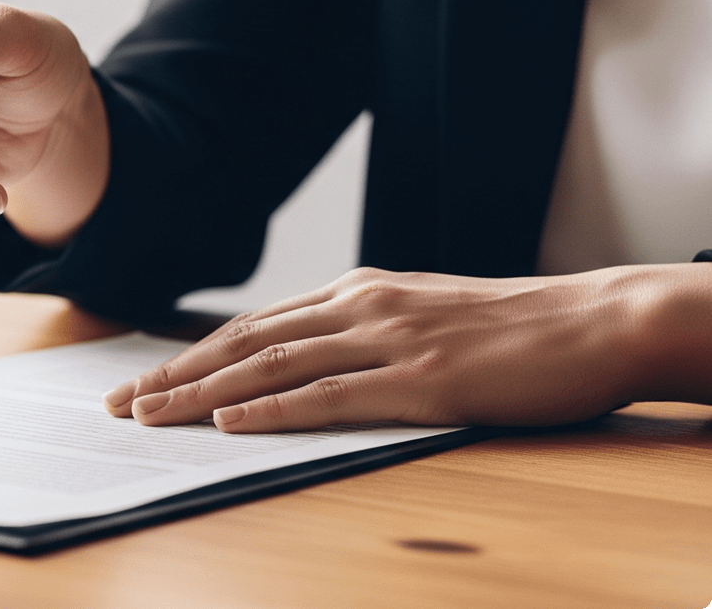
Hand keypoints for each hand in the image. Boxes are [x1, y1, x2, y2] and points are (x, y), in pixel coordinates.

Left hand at [102, 265, 684, 432]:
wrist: (592, 320)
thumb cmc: (509, 326)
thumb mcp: (421, 313)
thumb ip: (363, 330)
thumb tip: (308, 359)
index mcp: (357, 290)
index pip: (253, 324)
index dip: (193, 353)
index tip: (147, 378)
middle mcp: (359, 306)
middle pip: (244, 342)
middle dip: (176, 373)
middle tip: (122, 402)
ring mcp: (388, 341)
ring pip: (272, 366)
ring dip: (204, 394)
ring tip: (152, 415)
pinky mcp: (421, 381)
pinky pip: (330, 396)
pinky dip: (273, 411)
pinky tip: (231, 424)